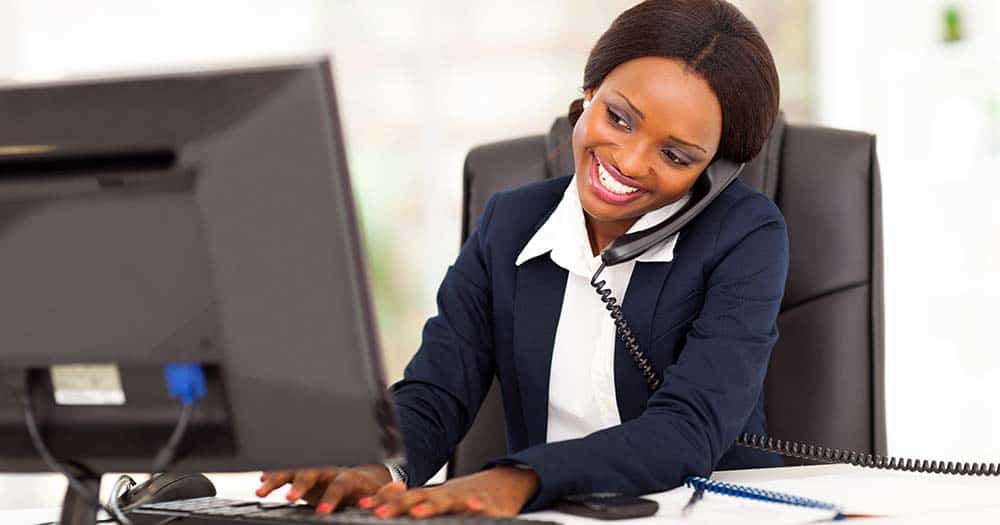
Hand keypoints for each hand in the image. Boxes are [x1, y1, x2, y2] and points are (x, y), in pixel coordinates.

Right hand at [256, 465, 392, 513]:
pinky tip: (262, 478)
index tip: (323, 511)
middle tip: (288, 497)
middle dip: (300, 483)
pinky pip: (287, 471)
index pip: (340, 484)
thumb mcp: (380, 493)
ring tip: (262, 490)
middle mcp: (331, 470)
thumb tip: (398, 489)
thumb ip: (386, 494)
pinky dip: (275, 474)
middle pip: (314, 470)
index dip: (332, 497)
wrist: (360, 476)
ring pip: (296, 468)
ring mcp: (316, 471)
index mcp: (349, 476)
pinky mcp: (305, 475)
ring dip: (279, 477)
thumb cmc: (369, 489)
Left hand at [360, 466, 538, 517]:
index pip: (405, 498)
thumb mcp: (435, 500)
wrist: (501, 485)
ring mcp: (467, 498)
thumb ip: (407, 504)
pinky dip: (479, 507)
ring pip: (449, 501)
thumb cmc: (461, 499)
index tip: (364, 508)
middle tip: (382, 513)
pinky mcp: (490, 506)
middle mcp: (447, 495)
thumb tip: (371, 506)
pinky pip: (484, 507)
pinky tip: (476, 508)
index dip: (386, 502)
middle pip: (422, 497)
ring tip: (418, 512)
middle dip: (401, 505)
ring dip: (433, 505)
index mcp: (432, 496)